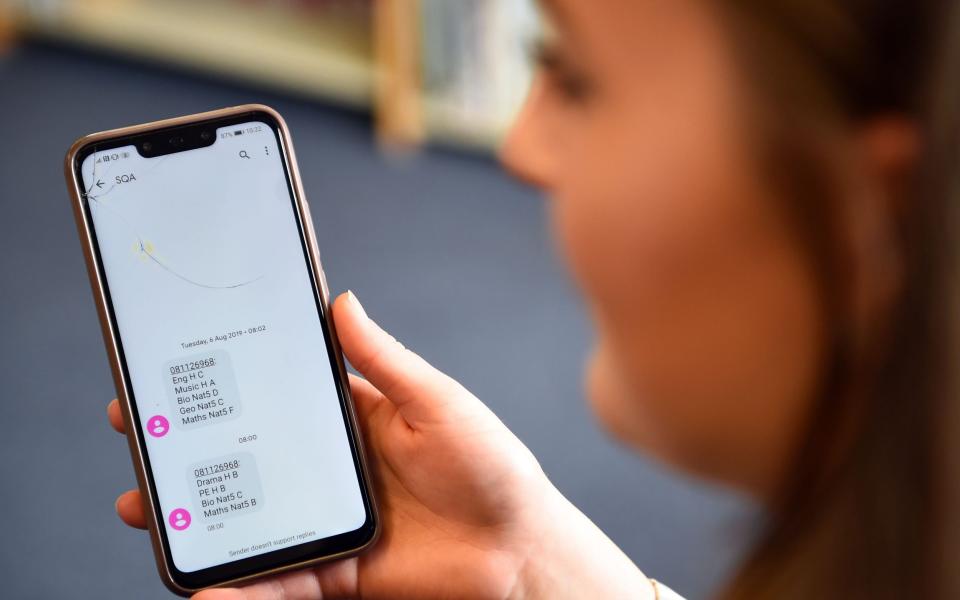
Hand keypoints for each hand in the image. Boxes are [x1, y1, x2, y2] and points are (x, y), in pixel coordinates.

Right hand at [109, 292, 650, 598]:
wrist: (519, 549)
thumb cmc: (489, 466)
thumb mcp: (436, 401)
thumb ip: (384, 360)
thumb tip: (341, 302)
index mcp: (349, 421)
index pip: (274, 396)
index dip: (224, 384)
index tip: (173, 368)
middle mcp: (328, 472)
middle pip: (244, 458)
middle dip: (188, 448)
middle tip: (140, 432)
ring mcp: (325, 523)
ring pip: (245, 521)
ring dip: (194, 517)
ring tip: (146, 507)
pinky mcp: (334, 573)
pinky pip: (278, 584)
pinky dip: (241, 588)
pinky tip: (210, 586)